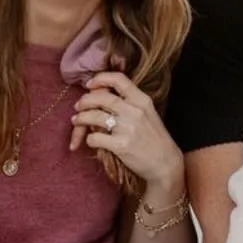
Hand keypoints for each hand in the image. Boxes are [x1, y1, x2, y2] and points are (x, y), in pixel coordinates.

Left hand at [70, 72, 181, 194]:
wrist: (166, 163)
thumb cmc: (155, 139)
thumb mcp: (148, 114)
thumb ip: (130, 103)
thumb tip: (103, 95)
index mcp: (142, 100)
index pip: (119, 80)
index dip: (100, 79)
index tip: (90, 85)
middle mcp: (135, 111)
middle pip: (101, 97)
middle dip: (85, 101)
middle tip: (78, 106)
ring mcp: (128, 128)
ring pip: (94, 116)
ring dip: (81, 119)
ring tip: (77, 121)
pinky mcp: (121, 145)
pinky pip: (95, 138)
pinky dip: (89, 139)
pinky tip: (91, 141)